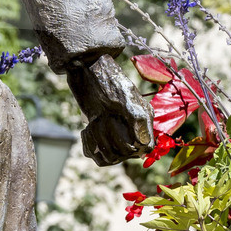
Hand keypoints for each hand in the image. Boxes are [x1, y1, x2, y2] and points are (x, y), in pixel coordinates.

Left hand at [66, 52, 151, 167]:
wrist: (86, 72)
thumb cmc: (108, 81)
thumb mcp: (125, 98)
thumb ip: (137, 119)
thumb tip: (145, 145)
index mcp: (144, 121)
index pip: (144, 148)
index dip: (132, 144)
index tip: (119, 126)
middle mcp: (133, 131)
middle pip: (124, 154)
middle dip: (110, 138)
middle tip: (103, 117)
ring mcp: (116, 136)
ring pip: (109, 157)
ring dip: (98, 142)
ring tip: (94, 123)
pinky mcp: (100, 138)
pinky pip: (96, 156)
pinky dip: (89, 146)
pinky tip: (87, 130)